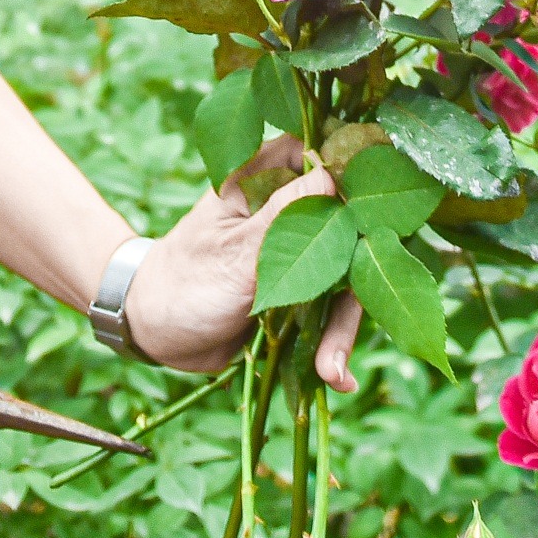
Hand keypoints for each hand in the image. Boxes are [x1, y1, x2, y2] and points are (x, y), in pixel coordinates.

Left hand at [119, 137, 364, 390]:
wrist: (156, 332)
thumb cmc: (185, 281)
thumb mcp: (237, 252)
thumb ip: (287, 218)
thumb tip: (334, 176)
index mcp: (267, 173)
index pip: (331, 161)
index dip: (362, 191)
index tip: (381, 231)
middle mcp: (289, 202)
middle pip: (350, 229)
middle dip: (354, 286)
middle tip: (344, 333)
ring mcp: (298, 245)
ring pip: (346, 275)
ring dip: (343, 328)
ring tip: (333, 372)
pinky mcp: (300, 284)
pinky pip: (331, 307)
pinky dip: (333, 342)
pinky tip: (335, 376)